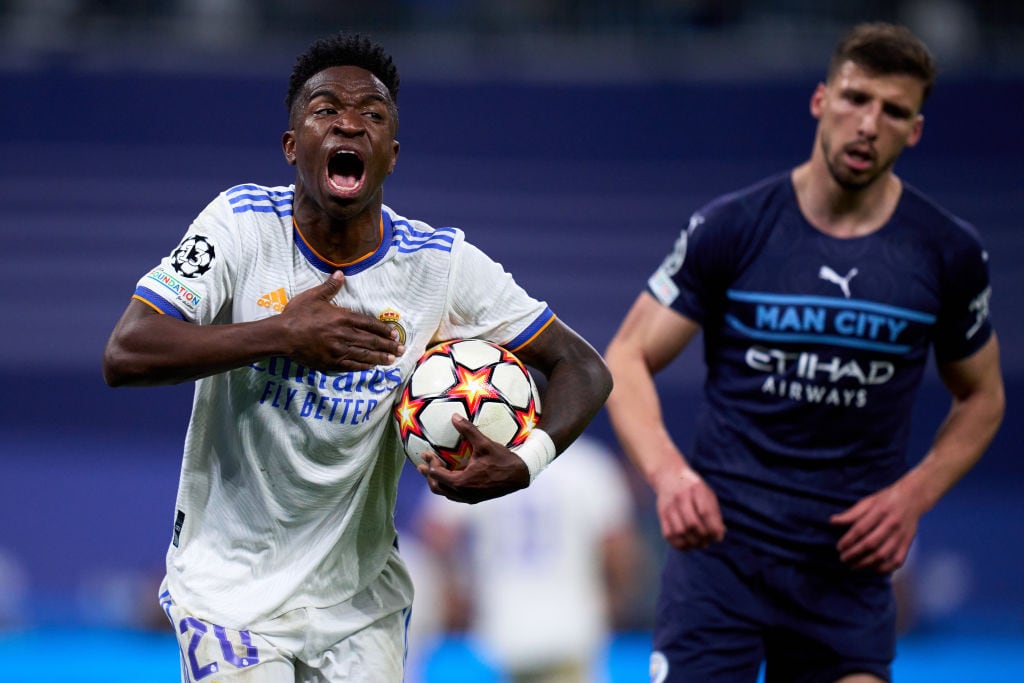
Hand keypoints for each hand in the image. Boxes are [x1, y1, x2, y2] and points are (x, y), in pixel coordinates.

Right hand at [280, 271, 403, 371]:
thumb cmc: (297, 314)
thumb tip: (340, 273)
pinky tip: (372, 367)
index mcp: (342, 317)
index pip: (369, 324)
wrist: (282, 335)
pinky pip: (351, 365)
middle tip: (401, 349)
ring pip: (364, 354)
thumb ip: (330, 286)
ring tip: (392, 360)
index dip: (383, 329)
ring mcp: (338, 350)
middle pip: (371, 341)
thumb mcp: (313, 296)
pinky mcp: (331, 362)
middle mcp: (344, 334)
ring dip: (380, 357)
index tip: (395, 333)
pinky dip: (363, 366)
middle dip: (388, 345)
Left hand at [418, 414, 529, 503]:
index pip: (437, 474)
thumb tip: (454, 416)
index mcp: (461, 482)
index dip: (430, 463)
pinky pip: (456, 495)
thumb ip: (468, 430)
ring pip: (446, 493)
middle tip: (422, 466)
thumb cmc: (502, 460)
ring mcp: (469, 498)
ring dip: (438, 483)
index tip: (427, 453)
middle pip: (437, 487)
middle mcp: (462, 493)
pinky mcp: (476, 498)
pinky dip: (449, 486)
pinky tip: (453, 476)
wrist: (520, 476)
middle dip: (428, 476)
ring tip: (434, 472)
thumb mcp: (484, 443)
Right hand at [653, 467, 724, 549]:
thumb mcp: (707, 494)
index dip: (713, 528)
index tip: (717, 537)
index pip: (705, 512)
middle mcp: (681, 496)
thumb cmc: (693, 488)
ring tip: (699, 544)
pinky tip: (687, 544)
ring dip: (692, 543)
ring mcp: (670, 505)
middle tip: (707, 541)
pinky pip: (669, 534)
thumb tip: (719, 535)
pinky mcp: (661, 514)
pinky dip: (679, 544)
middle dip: (702, 537)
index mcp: (696, 488)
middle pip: (692, 524)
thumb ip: (715, 514)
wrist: (668, 476)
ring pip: (680, 531)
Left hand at [831, 483, 920, 572]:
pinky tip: (874, 569)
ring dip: (866, 563)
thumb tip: (832, 521)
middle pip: (871, 543)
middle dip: (854, 554)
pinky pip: (897, 560)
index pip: (861, 529)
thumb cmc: (886, 499)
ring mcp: (901, 535)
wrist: (912, 498)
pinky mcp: (908, 543)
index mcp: (880, 511)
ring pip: (883, 554)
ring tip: (854, 566)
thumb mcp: (868, 501)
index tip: (839, 547)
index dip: (848, 540)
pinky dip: (886, 568)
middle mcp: (891, 524)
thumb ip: (851, 514)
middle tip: (843, 558)